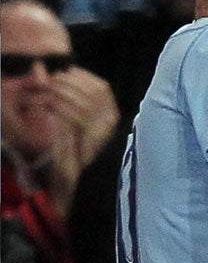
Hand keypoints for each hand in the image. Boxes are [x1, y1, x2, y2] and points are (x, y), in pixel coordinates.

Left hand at [47, 66, 118, 214]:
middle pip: (90, 91)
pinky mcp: (92, 139)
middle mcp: (113, 122)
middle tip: (45, 84)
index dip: (81, 77)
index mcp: (114, 118)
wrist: (82, 188)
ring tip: (39, 95)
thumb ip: (68, 107)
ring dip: (55, 93)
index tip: (63, 74)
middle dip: (65, 83)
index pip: (102, 87)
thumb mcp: (73, 130)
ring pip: (79, 100)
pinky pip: (71, 114)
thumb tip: (51, 78)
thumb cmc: (75, 160)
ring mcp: (105, 130)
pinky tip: (41, 107)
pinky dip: (53, 107)